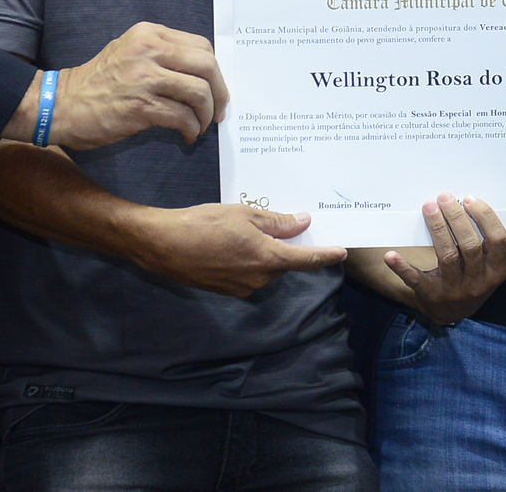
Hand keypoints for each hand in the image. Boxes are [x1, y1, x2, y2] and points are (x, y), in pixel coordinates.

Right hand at [4, 22, 227, 149]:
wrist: (61, 105)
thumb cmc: (97, 82)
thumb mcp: (128, 52)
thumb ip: (162, 54)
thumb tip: (201, 75)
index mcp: (148, 34)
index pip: (201, 46)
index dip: (215, 71)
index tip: (215, 89)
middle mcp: (148, 50)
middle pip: (206, 66)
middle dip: (220, 92)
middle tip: (218, 111)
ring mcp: (144, 78)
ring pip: (199, 92)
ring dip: (206, 114)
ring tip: (200, 125)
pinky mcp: (140, 107)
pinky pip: (182, 117)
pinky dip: (192, 129)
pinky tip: (186, 135)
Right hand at [131, 204, 346, 296]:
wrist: (164, 245)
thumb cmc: (204, 224)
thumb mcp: (244, 215)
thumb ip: (277, 222)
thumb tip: (302, 223)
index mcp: (268, 259)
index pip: (306, 260)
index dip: (326, 256)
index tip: (341, 252)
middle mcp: (259, 279)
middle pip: (284, 263)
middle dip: (287, 246)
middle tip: (285, 222)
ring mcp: (242, 288)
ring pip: (265, 268)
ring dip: (265, 251)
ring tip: (246, 229)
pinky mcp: (226, 290)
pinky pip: (248, 273)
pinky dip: (249, 259)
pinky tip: (232, 243)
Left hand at [381, 194, 505, 324]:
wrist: (450, 312)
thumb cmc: (470, 277)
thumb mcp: (486, 266)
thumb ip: (484, 242)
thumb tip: (467, 203)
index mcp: (496, 271)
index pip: (498, 240)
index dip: (485, 217)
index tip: (469, 199)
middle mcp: (478, 283)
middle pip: (470, 245)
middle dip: (456, 217)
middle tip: (444, 197)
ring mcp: (454, 291)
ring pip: (447, 255)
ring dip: (437, 228)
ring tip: (429, 207)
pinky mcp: (430, 295)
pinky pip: (415, 279)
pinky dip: (402, 267)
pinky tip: (390, 255)